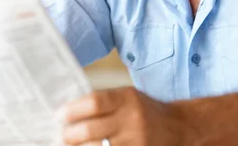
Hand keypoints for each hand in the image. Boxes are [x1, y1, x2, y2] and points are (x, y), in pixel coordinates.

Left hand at [57, 87, 194, 145]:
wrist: (179, 127)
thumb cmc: (145, 111)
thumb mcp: (127, 97)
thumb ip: (103, 102)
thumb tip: (68, 110)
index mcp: (127, 99)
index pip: (94, 102)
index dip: (72, 110)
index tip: (58, 115)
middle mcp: (132, 120)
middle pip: (92, 130)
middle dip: (70, 135)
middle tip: (60, 136)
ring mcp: (136, 142)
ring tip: (69, 145)